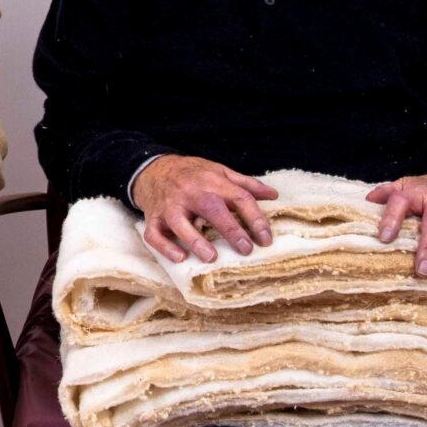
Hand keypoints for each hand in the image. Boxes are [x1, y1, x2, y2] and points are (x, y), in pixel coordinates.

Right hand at [132, 155, 279, 264]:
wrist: (154, 168)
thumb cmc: (193, 174)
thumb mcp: (219, 172)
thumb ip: (245, 184)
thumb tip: (273, 194)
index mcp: (212, 181)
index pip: (239, 197)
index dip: (255, 218)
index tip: (266, 239)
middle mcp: (191, 193)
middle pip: (212, 209)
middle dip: (230, 229)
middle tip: (246, 249)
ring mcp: (170, 206)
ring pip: (180, 223)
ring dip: (195, 240)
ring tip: (211, 257)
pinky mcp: (153, 218)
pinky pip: (154, 234)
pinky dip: (165, 247)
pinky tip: (180, 258)